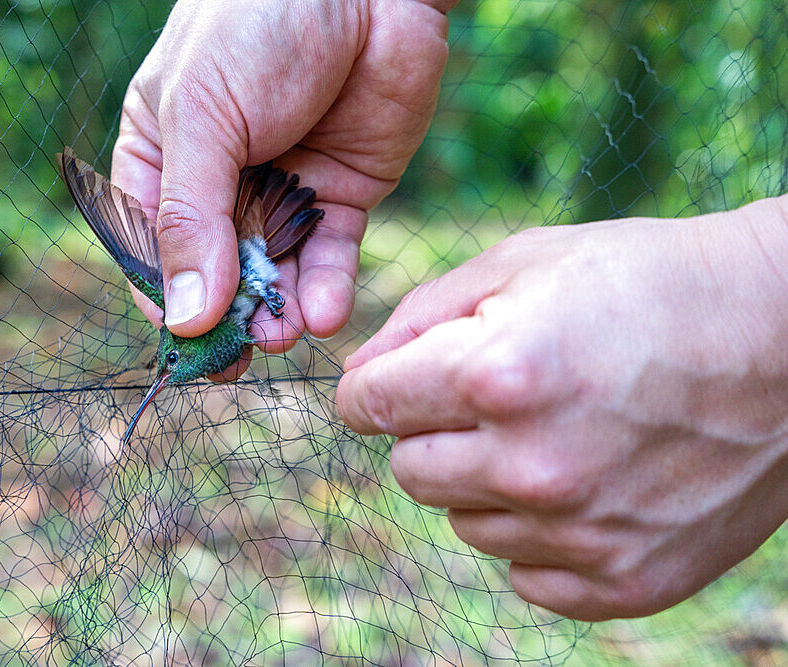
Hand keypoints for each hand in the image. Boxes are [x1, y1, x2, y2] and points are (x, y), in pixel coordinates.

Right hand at [112, 0, 453, 376]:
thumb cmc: (260, 24)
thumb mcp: (202, 115)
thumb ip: (191, 216)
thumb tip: (183, 316)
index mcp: (163, 157)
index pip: (150, 247)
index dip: (165, 299)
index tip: (182, 342)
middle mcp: (220, 184)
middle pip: (214, 274)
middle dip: (227, 317)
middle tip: (241, 356)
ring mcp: (282, 193)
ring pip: (274, 276)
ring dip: (278, 314)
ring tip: (284, 335)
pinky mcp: (340, 197)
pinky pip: (329, 258)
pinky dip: (327, 290)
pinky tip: (325, 314)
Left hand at [337, 196, 787, 620]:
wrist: (785, 336)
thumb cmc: (646, 283)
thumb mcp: (524, 263)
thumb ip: (418, 317)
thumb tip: (355, 377)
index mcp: (500, 378)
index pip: (367, 406)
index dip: (371, 388)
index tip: (392, 383)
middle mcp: (534, 467)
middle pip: (407, 470)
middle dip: (432, 430)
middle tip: (496, 397)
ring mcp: (582, 534)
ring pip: (465, 521)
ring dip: (488, 480)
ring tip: (558, 431)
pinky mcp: (624, 581)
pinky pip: (525, 571)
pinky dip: (540, 530)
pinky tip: (589, 479)